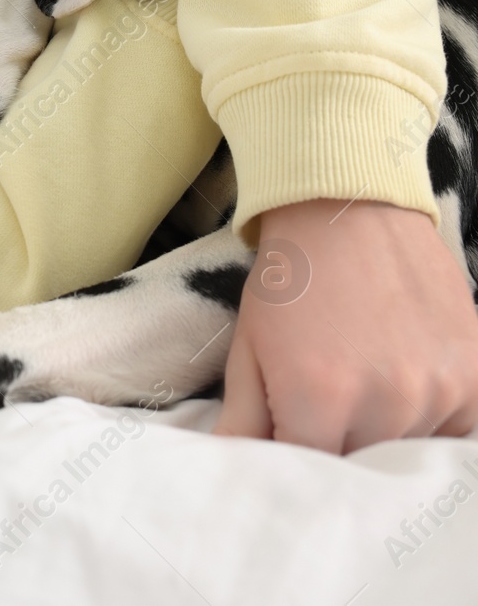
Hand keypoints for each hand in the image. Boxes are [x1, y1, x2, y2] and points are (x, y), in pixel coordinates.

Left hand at [213, 198, 477, 452]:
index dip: (293, 454)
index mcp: (318, 397)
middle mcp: (385, 401)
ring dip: (385, 431)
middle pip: (358, 464)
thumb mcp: (249, 348)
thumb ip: (243, 418)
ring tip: (363, 379)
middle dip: (336, 443)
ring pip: (407, 450)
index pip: (305, 469)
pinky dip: (431, 417)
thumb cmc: (289, 281)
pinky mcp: (475, 375)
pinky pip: (454, 428)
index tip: (287, 433)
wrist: (349, 212)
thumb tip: (227, 466)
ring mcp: (437, 389)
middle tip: (323, 403)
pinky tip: (404, 379)